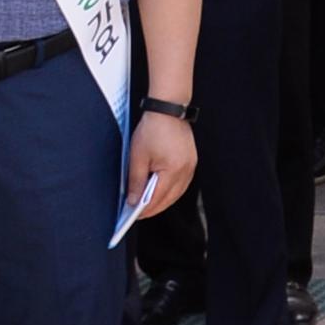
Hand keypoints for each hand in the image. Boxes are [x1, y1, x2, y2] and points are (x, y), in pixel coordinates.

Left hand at [126, 106, 197, 221]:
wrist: (168, 109)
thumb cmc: (153, 129)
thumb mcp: (137, 156)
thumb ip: (135, 181)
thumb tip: (133, 201)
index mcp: (173, 170)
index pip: (158, 198)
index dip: (144, 209)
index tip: (133, 215)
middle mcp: (186, 171)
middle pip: (170, 199)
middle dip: (154, 208)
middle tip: (138, 213)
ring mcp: (191, 166)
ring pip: (177, 193)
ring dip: (163, 200)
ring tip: (147, 205)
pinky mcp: (191, 162)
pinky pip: (181, 183)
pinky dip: (170, 190)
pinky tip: (160, 192)